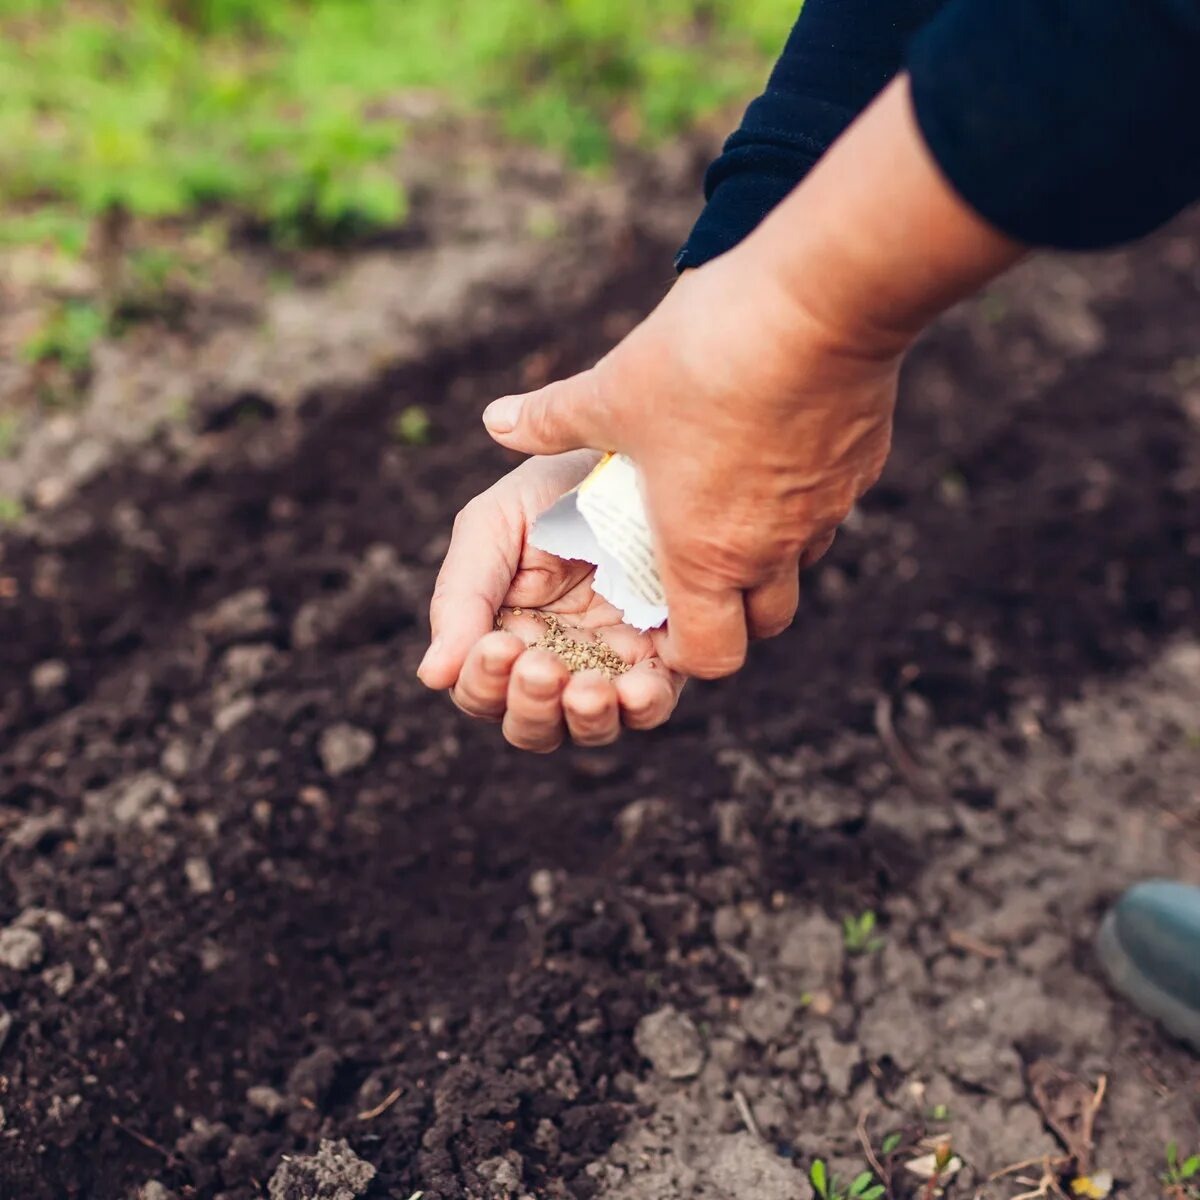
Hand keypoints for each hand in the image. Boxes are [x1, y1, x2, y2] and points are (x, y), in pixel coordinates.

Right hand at [417, 452, 685, 751]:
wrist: (631, 452)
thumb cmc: (552, 489)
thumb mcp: (491, 529)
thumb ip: (459, 600)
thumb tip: (431, 677)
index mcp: (503, 632)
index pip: (482, 691)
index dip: (483, 683)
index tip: (500, 645)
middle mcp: (556, 659)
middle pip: (531, 725)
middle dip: (530, 707)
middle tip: (540, 667)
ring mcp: (611, 663)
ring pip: (589, 728)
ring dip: (583, 718)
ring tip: (588, 689)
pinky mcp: (666, 656)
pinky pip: (652, 704)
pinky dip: (642, 706)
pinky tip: (637, 688)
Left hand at [480, 255, 901, 678]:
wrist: (820, 302)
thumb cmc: (704, 360)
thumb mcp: (612, 392)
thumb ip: (551, 418)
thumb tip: (495, 422)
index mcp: (706, 553)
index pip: (710, 656)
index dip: (684, 651)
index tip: (661, 617)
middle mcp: (773, 549)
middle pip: (765, 624)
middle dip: (733, 612)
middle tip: (696, 564)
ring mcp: (825, 511)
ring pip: (800, 564)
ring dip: (767, 553)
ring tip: (729, 499)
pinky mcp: (861, 467)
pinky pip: (831, 505)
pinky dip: (800, 499)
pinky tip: (772, 445)